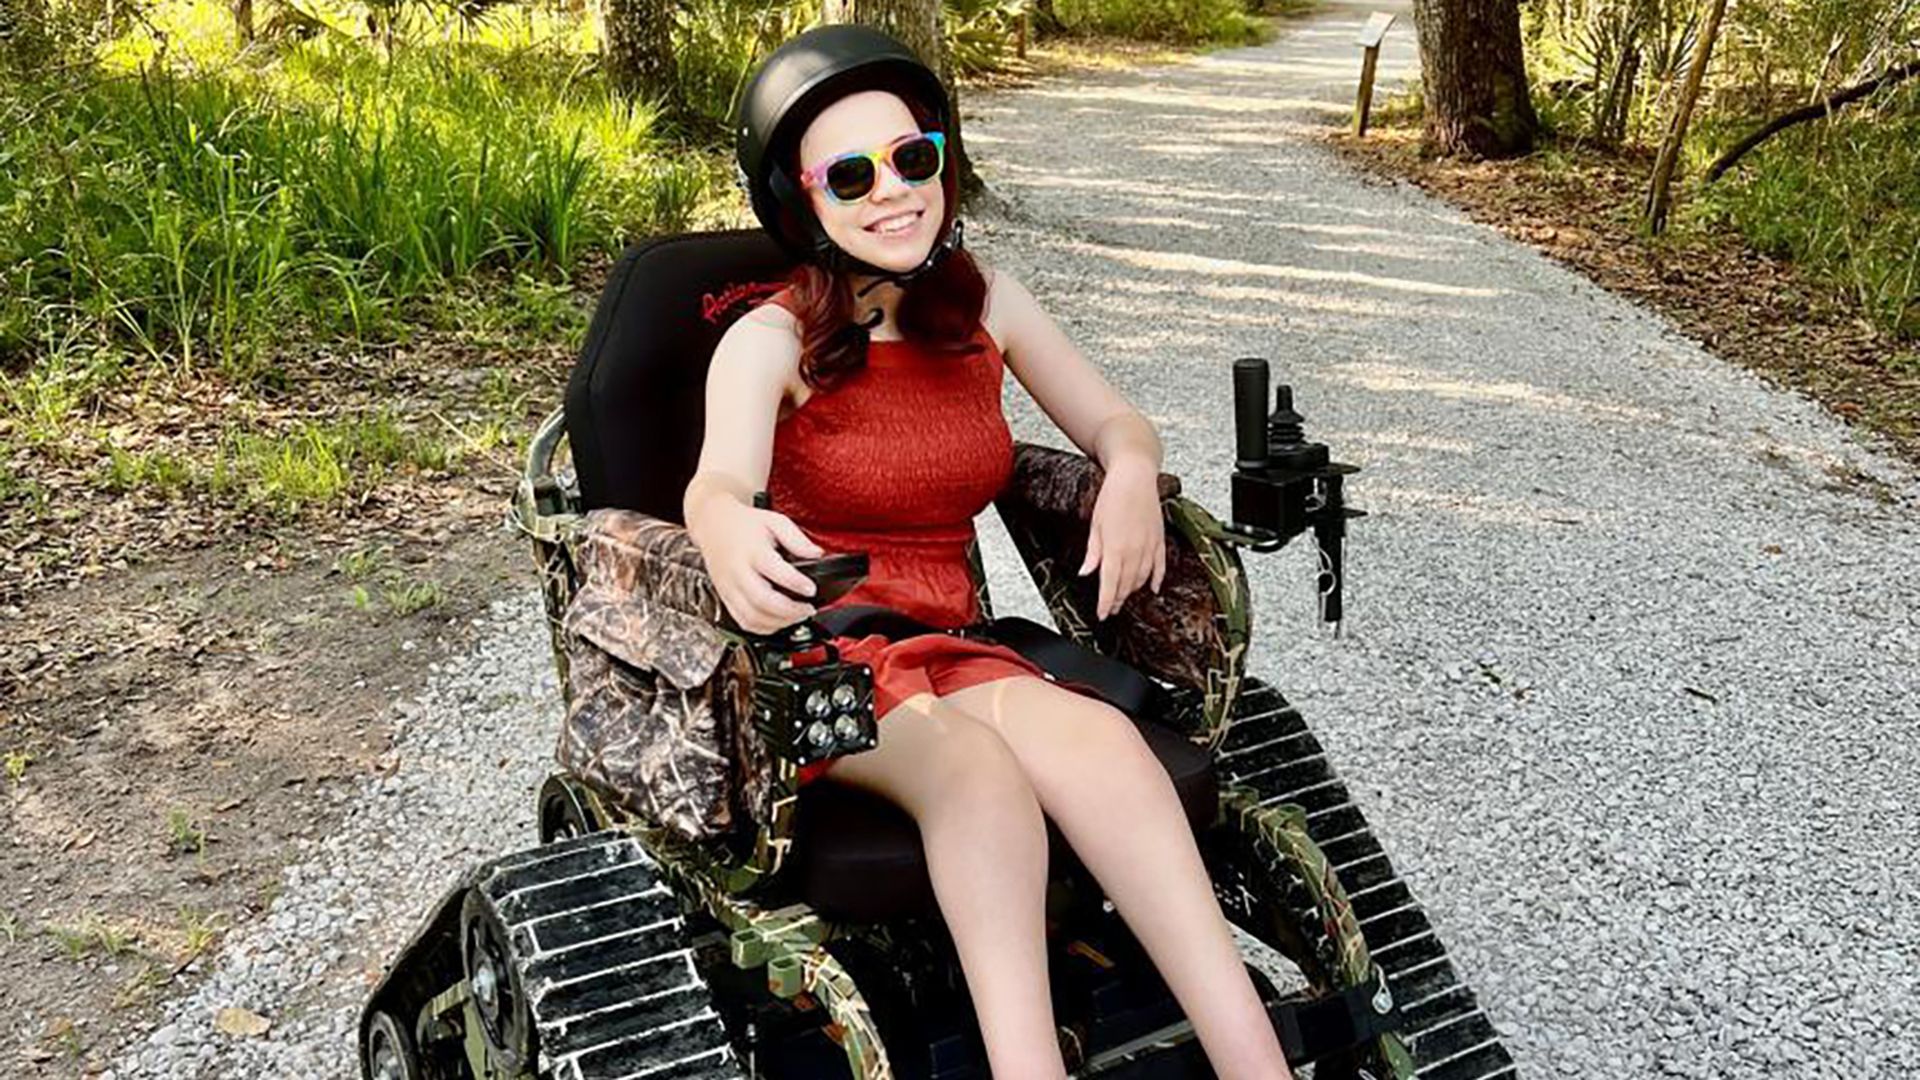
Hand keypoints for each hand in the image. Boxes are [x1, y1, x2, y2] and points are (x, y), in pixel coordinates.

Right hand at [689, 499, 826, 634]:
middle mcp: (738, 571)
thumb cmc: (744, 524)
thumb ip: (797, 539)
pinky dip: (763, 627)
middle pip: (762, 601)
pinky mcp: (726, 598)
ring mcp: (729, 588)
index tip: (812, 589)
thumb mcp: (775, 521)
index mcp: (752, 551)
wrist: (712, 524)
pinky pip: (742, 621)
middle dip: (790, 611)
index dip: (796, 583)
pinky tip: (778, 621)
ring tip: (797, 617)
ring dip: (778, 622)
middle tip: (808, 609)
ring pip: (752, 617)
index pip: (775, 571)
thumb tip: (817, 554)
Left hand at [1078, 459, 1166, 620]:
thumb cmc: (1113, 496)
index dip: (1105, 603)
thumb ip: (1094, 552)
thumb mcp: (1095, 525)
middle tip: (1110, 609)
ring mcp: (1149, 546)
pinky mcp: (1159, 540)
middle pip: (1126, 584)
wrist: (1135, 476)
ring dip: (1132, 590)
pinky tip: (1153, 589)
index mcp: (1115, 548)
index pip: (1110, 584)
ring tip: (1124, 598)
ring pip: (1142, 578)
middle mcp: (1134, 550)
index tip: (1102, 615)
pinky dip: (1157, 579)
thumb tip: (1086, 572)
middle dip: (1117, 599)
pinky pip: (1160, 566)